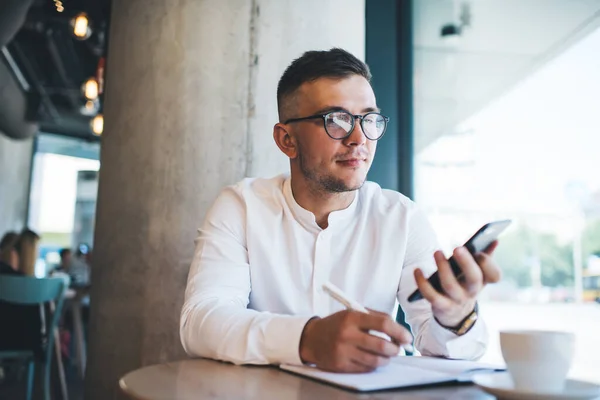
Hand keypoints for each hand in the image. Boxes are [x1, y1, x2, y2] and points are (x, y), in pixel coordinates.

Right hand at [298, 309, 412, 372]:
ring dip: (386, 359)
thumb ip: (376, 318)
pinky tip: (372, 359)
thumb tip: (400, 332)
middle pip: (382, 346)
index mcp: (352, 317)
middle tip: (397, 348)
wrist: (311, 338)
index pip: (383, 324)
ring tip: (386, 354)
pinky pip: (366, 369)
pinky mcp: (341, 365)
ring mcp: (343, 351)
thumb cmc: (337, 324)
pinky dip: (374, 365)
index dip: (399, 331)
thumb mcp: (352, 313)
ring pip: (376, 360)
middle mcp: (347, 334)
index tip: (407, 337)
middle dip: (395, 349)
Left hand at [414, 241, 500, 327]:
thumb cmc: (466, 285)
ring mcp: (457, 300)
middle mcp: (473, 291)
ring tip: (437, 252)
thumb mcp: (477, 273)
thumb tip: (494, 240)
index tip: (479, 253)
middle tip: (457, 248)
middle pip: (474, 278)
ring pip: (451, 285)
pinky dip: (423, 283)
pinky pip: (431, 295)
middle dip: (466, 263)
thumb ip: (485, 256)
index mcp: (484, 280)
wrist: (456, 314)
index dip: (489, 264)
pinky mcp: (442, 306)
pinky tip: (417, 270)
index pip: (494, 275)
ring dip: (443, 268)